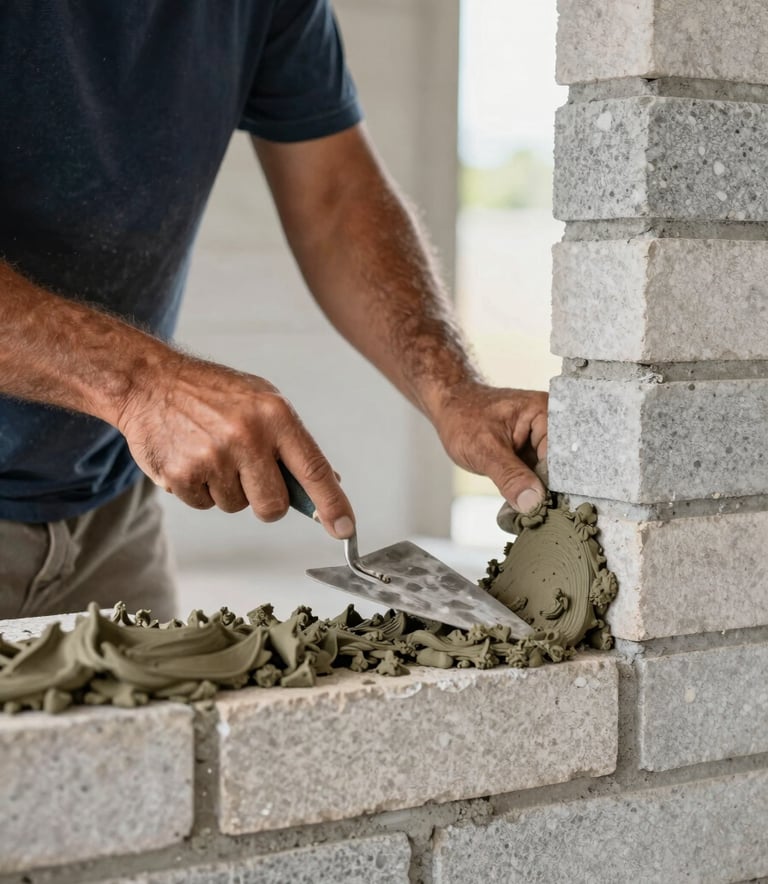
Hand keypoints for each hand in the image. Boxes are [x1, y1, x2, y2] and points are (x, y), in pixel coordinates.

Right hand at [116, 354, 354, 538]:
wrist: (150, 382)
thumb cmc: (213, 393)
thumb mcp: (263, 401)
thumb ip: (293, 442)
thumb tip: (327, 482)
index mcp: (274, 415)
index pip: (313, 470)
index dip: (332, 505)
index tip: (345, 529)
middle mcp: (247, 437)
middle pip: (273, 506)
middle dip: (267, 502)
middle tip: (250, 476)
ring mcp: (213, 458)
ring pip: (237, 506)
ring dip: (229, 489)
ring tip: (212, 452)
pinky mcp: (182, 475)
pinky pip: (205, 506)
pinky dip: (201, 490)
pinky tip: (192, 458)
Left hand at [431, 382, 547, 512]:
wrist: (449, 409)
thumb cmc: (463, 418)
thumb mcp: (484, 449)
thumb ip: (510, 476)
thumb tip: (533, 503)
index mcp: (547, 413)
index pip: (562, 456)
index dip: (557, 485)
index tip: (549, 509)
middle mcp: (552, 424)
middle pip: (560, 467)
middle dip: (549, 492)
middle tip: (540, 516)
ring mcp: (542, 440)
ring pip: (549, 475)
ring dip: (539, 494)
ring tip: (533, 513)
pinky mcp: (532, 452)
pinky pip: (538, 476)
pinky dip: (530, 490)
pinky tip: (525, 504)